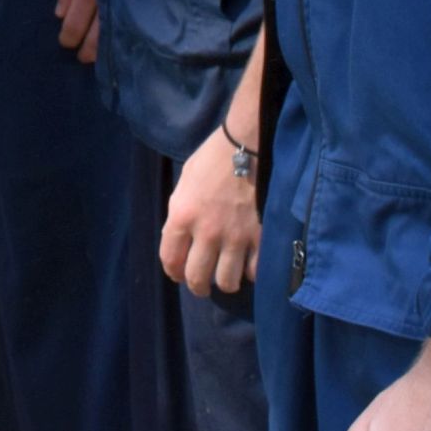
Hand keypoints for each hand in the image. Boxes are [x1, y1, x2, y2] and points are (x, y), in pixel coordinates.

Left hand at [161, 124, 259, 296]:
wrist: (247, 144)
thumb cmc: (212, 159)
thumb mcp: (184, 184)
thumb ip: (181, 214)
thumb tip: (182, 239)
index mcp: (182, 216)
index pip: (170, 260)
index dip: (173, 272)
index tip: (179, 274)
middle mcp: (206, 232)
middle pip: (197, 278)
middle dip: (197, 286)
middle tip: (202, 284)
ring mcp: (235, 236)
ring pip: (227, 282)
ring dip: (225, 282)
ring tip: (226, 275)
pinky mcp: (260, 236)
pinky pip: (254, 271)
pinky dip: (250, 272)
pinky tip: (248, 264)